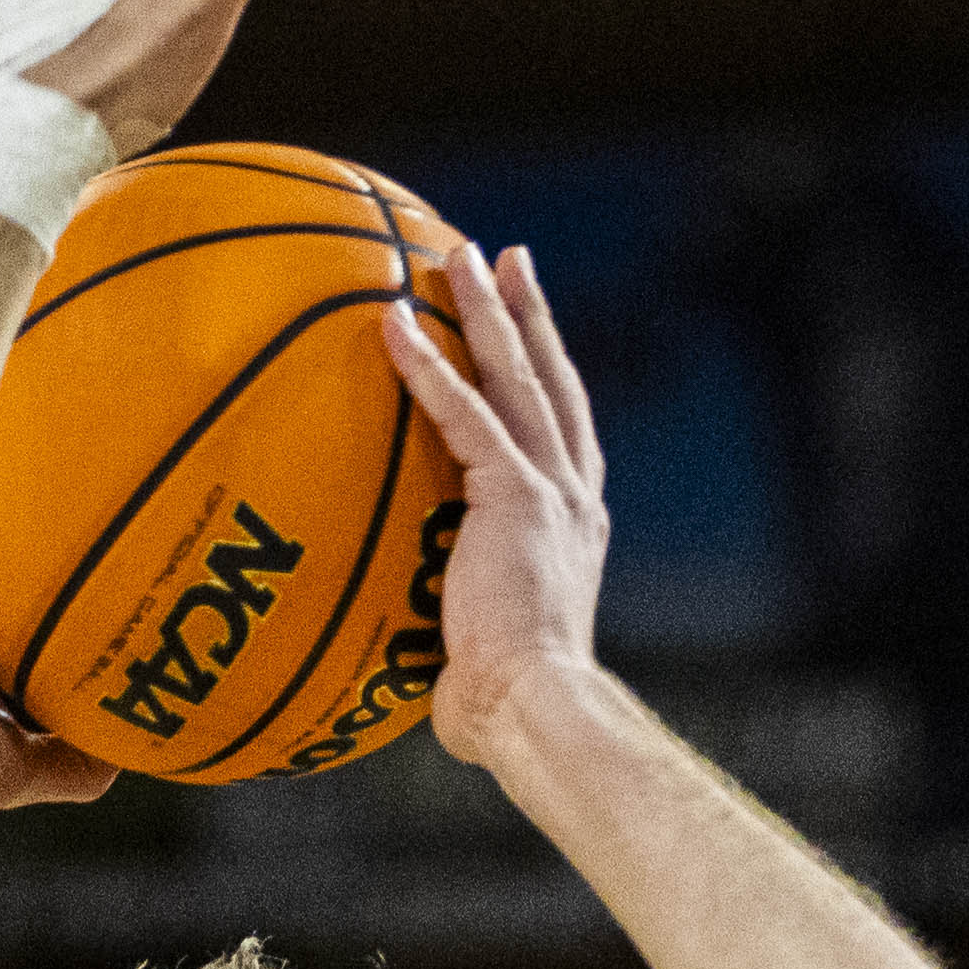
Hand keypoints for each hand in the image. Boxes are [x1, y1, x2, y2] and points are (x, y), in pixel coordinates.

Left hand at [382, 241, 611, 778]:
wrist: (536, 709)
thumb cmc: (506, 712)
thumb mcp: (481, 659)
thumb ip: (456, 639)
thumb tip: (422, 678)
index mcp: (574, 525)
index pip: (560, 431)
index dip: (546, 374)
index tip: (530, 329)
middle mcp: (574, 495)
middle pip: (549, 382)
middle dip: (529, 315)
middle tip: (508, 259)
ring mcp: (550, 491)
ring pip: (516, 377)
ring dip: (486, 311)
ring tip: (458, 256)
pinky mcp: (515, 497)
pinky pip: (464, 415)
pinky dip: (430, 367)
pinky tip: (394, 324)